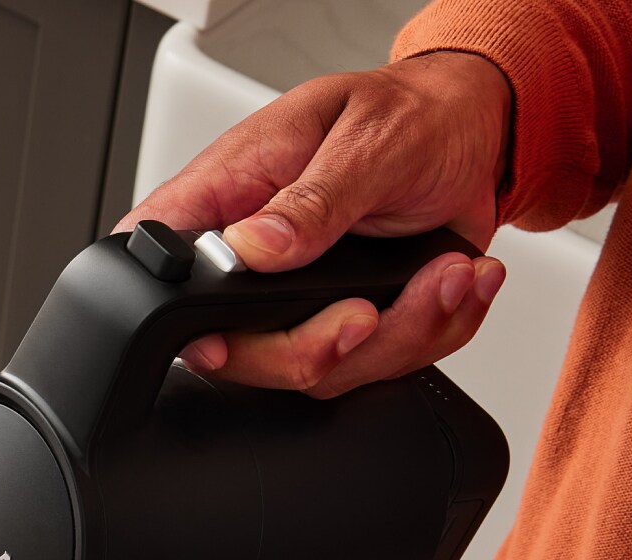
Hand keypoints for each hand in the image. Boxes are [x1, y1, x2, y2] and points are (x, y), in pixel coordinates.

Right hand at [122, 52, 512, 396]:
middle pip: (237, 353)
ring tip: (445, 275)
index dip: (177, 320)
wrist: (471, 131)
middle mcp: (253, 260)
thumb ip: (311, 199)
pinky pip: (376, 367)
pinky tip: (453, 283)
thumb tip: (253, 247)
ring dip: (399, 335)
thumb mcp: (364, 139)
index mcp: (228, 196)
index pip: (159, 264)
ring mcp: (298, 300)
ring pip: (316, 373)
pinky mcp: (345, 321)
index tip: (227, 340)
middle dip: (314, 350)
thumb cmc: (410, 115)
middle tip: (369, 310)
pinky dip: (432, 332)